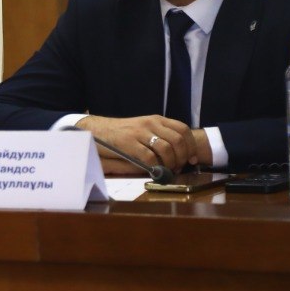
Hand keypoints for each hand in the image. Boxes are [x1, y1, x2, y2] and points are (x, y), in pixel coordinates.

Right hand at [76, 114, 202, 173]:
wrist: (97, 129)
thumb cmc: (122, 133)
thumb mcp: (143, 128)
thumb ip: (160, 136)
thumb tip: (181, 154)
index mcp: (156, 119)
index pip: (183, 129)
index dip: (191, 146)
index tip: (192, 159)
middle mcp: (150, 123)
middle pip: (178, 140)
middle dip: (183, 157)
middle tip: (179, 167)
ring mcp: (139, 132)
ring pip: (167, 149)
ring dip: (171, 163)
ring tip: (167, 170)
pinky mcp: (128, 143)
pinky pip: (150, 157)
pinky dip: (155, 167)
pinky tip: (154, 171)